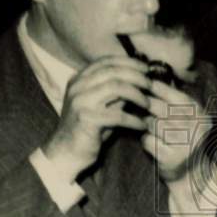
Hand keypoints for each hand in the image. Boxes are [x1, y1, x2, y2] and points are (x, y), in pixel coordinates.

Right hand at [42, 56, 151, 177]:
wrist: (65, 154)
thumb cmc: (86, 131)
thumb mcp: (100, 106)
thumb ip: (114, 93)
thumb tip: (138, 81)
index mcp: (79, 79)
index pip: (106, 62)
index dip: (129, 62)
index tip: (146, 69)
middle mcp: (78, 87)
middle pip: (113, 72)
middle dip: (137, 76)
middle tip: (151, 85)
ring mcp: (80, 102)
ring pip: (116, 87)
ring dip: (137, 94)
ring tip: (148, 104)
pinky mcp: (86, 120)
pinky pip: (117, 115)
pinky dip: (133, 120)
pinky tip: (142, 125)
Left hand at [140, 78, 212, 183]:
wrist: (191, 175)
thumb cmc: (183, 139)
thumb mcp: (186, 118)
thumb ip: (172, 100)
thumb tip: (148, 77)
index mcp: (200, 115)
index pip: (176, 96)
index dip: (157, 88)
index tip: (142, 83)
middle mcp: (196, 129)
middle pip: (162, 109)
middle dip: (147, 105)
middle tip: (136, 103)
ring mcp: (185, 145)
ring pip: (153, 124)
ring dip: (146, 125)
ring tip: (149, 127)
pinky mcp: (172, 159)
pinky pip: (148, 141)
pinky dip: (146, 141)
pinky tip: (152, 142)